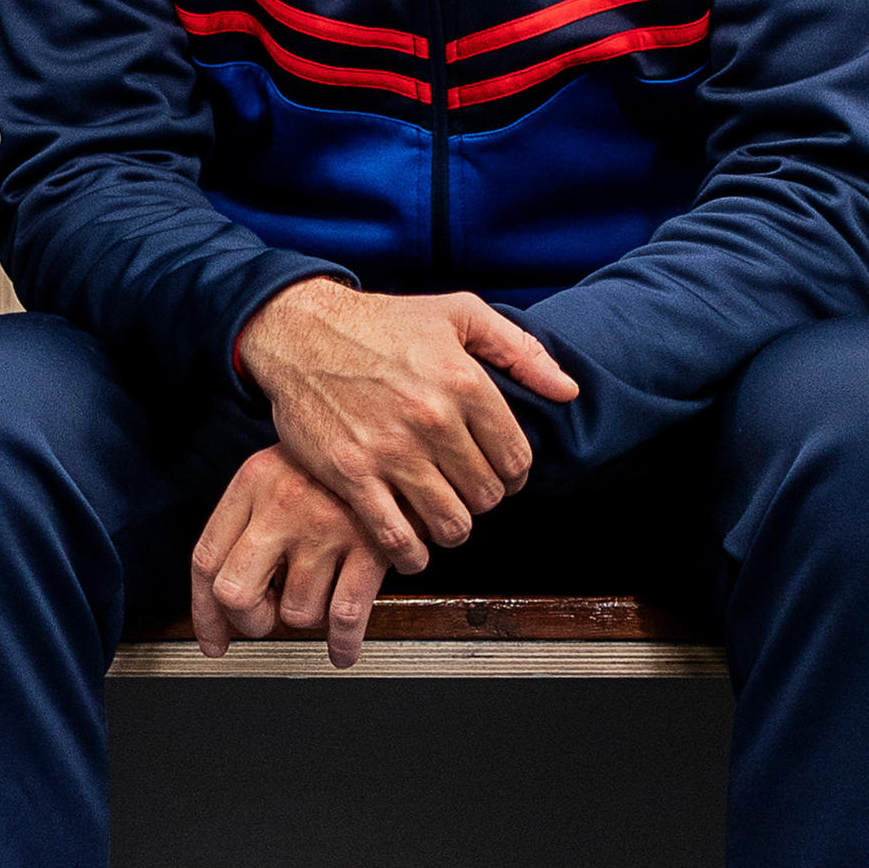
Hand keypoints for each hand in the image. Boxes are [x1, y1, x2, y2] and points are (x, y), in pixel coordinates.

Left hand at [189, 449, 393, 664]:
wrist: (401, 431)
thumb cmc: (340, 459)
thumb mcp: (284, 466)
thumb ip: (252, 515)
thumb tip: (229, 590)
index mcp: (253, 482)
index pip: (207, 559)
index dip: (205, 612)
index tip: (215, 639)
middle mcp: (282, 504)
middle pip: (235, 593)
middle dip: (250, 621)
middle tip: (267, 618)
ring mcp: (325, 526)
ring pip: (296, 612)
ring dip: (308, 616)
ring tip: (323, 592)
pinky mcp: (371, 545)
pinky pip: (345, 616)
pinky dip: (343, 643)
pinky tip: (343, 647)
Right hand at [231, 277, 583, 570]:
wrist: (300, 330)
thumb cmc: (382, 321)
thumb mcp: (459, 314)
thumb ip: (520, 350)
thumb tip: (568, 389)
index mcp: (464, 381)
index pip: (516, 458)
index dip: (514, 476)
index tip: (499, 477)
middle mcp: (432, 418)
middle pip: (486, 495)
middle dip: (483, 500)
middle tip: (467, 494)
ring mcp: (390, 450)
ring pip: (450, 523)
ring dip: (453, 530)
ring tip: (444, 519)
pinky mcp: (351, 474)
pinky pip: (396, 537)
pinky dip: (412, 554)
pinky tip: (413, 548)